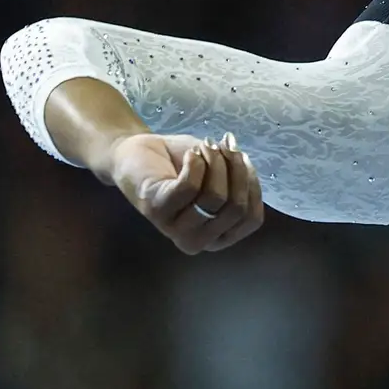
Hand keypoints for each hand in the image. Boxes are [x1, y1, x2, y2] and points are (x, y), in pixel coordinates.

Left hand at [104, 132, 264, 254]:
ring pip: (215, 197)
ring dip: (215, 162)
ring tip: (204, 147)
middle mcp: (198, 241)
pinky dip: (195, 164)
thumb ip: (240, 179)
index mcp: (218, 236)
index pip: (251, 219)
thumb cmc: (180, 164)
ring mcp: (176, 230)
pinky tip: (190, 155)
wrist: (136, 154)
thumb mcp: (220, 172)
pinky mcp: (156, 211)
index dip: (252, 185)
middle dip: (236, 169)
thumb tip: (250, 173)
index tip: (241, 157)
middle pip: (236, 208)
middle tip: (222, 147)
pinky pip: (189, 187)